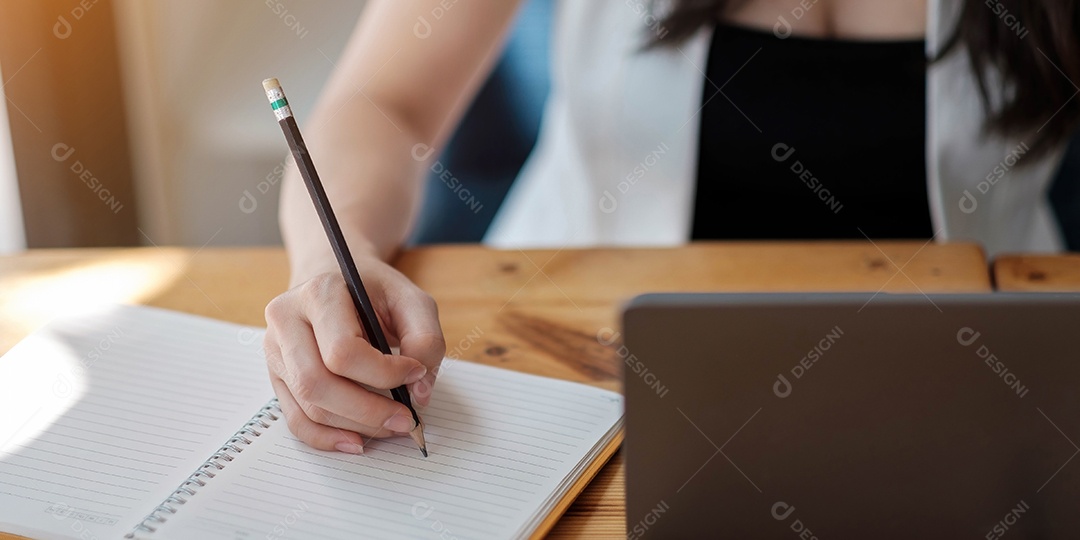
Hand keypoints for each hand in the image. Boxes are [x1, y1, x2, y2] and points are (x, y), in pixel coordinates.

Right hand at [263, 257, 444, 453]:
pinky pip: (296, 420)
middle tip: (406, 420)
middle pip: (318, 384)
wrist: (337, 280)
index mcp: (318, 293)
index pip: (342, 351)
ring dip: (355, 425)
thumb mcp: (411, 300)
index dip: (384, 373)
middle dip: (369, 411)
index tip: (415, 374)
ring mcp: (275, 351)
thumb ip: (426, 340)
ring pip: (309, 406)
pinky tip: (358, 440)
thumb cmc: (375, 291)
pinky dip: (327, 438)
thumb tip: (418, 393)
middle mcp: (286, 320)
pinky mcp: (277, 376)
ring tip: (391, 426)